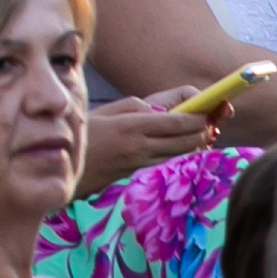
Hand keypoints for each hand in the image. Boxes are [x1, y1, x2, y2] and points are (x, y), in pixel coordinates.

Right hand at [83, 91, 217, 190]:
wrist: (65, 167)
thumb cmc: (82, 133)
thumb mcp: (104, 110)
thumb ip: (133, 106)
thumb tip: (159, 110)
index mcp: (132, 126)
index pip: (176, 122)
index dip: (197, 117)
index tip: (208, 110)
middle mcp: (140, 146)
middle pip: (185, 140)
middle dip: (203, 130)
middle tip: (212, 122)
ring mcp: (141, 161)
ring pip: (180, 152)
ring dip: (195, 143)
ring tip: (203, 132)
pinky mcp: (140, 171)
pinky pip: (167, 159)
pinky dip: (180, 152)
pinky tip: (183, 145)